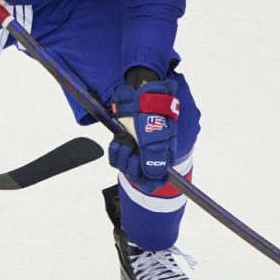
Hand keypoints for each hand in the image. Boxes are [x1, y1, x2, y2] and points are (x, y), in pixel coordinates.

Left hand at [108, 78, 178, 192]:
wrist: (136, 96)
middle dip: (133, 166)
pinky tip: (119, 141)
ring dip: (123, 156)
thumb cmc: (151, 115)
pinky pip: (115, 158)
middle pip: (139, 176)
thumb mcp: (156, 138)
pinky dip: (115, 151)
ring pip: (125, 167)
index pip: (157, 179)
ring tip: (126, 141)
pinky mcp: (123, 143)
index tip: (146, 182)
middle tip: (133, 151)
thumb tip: (156, 180)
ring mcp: (135, 149)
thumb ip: (155, 160)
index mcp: (163, 155)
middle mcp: (149, 155)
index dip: (150, 183)